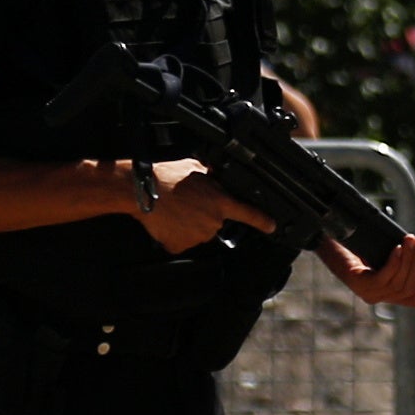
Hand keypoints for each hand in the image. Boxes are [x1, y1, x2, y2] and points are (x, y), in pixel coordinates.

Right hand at [136, 160, 274, 253]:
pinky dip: (174, 235)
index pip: (249, 213)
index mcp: (220, 202)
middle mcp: (212, 221)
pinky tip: (168, 222)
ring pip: (197, 233)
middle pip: (215, 223)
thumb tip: (218, 173)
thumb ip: (213, 176)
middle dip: (203, 214)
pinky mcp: (181, 245)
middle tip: (187, 203)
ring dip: (188, 224)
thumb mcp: (196, 168)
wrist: (142, 191)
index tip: (271, 226)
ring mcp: (197, 236)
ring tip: (174, 210)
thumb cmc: (167, 177)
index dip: (262, 221)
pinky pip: (181, 242)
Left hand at [323, 233, 414, 308]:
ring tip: (409, 240)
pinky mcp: (360, 286)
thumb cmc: (368, 249)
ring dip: (408, 259)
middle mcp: (382, 298)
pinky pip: (384, 279)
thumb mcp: (398, 254)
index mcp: (392, 294)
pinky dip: (394, 263)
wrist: (337, 244)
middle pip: (409, 288)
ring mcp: (370, 294)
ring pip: (399, 283)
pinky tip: (396, 249)